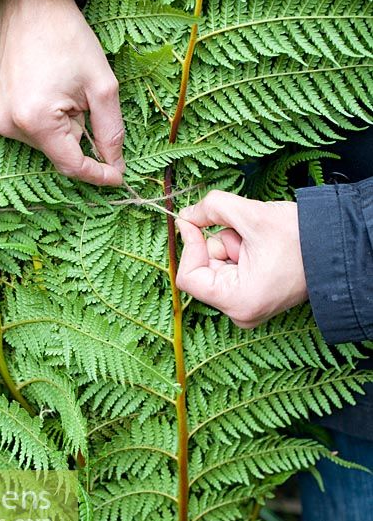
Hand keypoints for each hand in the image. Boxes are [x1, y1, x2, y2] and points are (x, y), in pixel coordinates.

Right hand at [0, 0, 124, 185]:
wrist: (30, 4)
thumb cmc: (68, 38)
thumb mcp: (102, 86)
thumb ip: (111, 131)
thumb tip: (115, 166)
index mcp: (35, 120)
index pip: (71, 165)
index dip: (98, 173)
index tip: (118, 176)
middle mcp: (8, 125)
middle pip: (58, 152)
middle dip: (77, 134)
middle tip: (81, 98)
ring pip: (44, 143)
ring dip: (60, 127)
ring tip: (58, 89)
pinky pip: (26, 132)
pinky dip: (42, 122)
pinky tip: (42, 92)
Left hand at [175, 190, 307, 327]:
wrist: (336, 246)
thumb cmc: (301, 238)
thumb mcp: (251, 214)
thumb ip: (211, 209)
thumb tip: (185, 216)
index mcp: (238, 302)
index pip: (188, 277)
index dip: (189, 246)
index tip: (194, 221)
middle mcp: (240, 312)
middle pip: (204, 271)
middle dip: (221, 245)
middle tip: (248, 236)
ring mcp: (247, 307)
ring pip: (217, 267)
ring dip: (232, 246)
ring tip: (261, 243)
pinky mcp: (252, 298)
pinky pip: (230, 271)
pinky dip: (239, 253)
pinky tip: (262, 250)